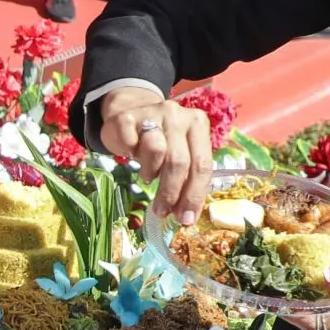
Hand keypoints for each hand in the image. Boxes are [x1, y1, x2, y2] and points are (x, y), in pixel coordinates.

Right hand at [97, 87, 216, 220]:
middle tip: (162, 211)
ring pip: (156, 150)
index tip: (186, 218)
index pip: (202, 164)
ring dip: (150, 171)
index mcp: (198, 125)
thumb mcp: (180, 153)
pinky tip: (131, 153)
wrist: (131, 112)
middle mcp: (178, 115)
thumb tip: (186, 215)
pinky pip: (129, 141)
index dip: (194, 195)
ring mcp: (152, 112)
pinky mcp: (127, 116)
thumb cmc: (160, 140)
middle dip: (171, 193)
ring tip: (148, 176)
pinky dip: (129, 153)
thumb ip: (188, 178)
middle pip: (179, 161)